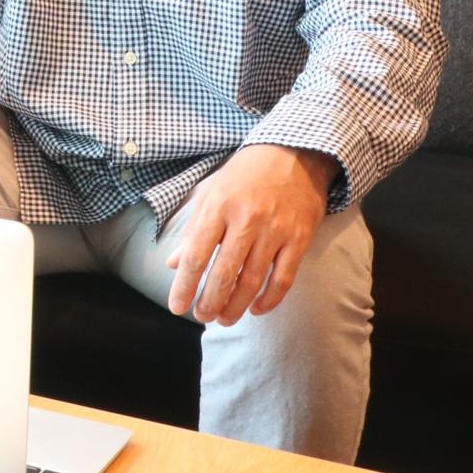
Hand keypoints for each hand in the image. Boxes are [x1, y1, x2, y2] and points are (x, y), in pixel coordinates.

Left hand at [164, 144, 336, 325]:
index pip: (196, 254)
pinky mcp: (299, 238)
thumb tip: (173, 264)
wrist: (294, 153)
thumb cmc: (244, 175)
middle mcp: (246, 219)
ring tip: (224, 318)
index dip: (185, 285)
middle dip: (210, 302)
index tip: (177, 307)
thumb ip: (191, 229)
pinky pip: (283, 278)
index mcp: (218, 206)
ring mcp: (275, 230)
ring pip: (252, 280)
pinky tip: (256, 309)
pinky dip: (269, 299)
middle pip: (224, 273)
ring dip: (236, 306)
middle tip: (202, 317)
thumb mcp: (210, 192)